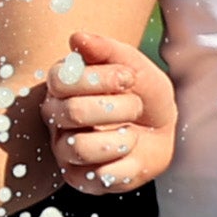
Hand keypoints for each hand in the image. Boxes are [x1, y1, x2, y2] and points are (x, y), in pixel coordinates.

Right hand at [32, 28, 174, 194]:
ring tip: (133, 134)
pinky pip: (99, 177)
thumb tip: (77, 38)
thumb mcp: (133, 64)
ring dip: (120, 139)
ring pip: (80, 148)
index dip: (100, 79)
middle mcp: (56, 118)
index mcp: (61, 85)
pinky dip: (126, 165)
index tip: (129, 76)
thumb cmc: (140, 91)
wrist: (160, 128)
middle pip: (73, 113)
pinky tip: (132, 155)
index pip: (62, 81)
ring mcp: (65, 150)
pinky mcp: (81, 179)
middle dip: (117, 107)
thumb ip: (107, 49)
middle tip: (136, 105)